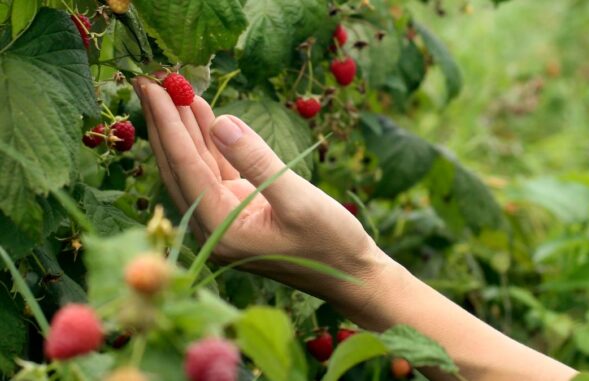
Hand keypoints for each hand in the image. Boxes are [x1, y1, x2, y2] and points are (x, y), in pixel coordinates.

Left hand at [133, 77, 391, 305]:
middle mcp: (212, 226)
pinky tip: (202, 115)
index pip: (185, 167)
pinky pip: (213, 170)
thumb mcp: (298, 200)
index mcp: (221, 230)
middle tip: (149, 80)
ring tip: (175, 89)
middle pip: (178, 167)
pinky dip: (208, 142)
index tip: (153, 87)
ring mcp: (222, 218)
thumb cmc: (330, 242)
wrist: (348, 272)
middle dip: (164, 123)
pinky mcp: (236, 209)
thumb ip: (257, 162)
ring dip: (184, 129)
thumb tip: (220, 122)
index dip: (168, 125)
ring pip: (193, 167)